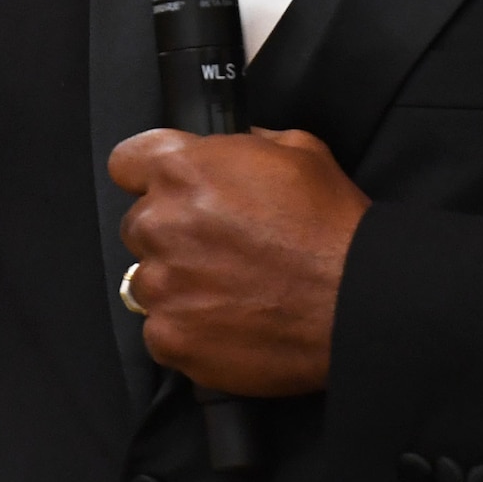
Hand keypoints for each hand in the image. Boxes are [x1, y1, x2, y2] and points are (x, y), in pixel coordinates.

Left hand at [107, 126, 368, 395]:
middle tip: (218, 245)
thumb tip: (226, 151)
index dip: (148, 174)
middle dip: (171, 231)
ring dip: (177, 281)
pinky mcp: (171, 337)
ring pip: (147, 278)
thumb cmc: (331, 226)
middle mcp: (162, 223)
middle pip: (138, 224)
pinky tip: (228, 321)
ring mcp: (163, 285)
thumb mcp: (297, 149)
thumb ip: (243, 144)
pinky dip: (187, 327)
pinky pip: (159, 329)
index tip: (167, 188)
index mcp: (184, 170)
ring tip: (227, 288)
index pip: (126, 162)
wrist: (356, 302)